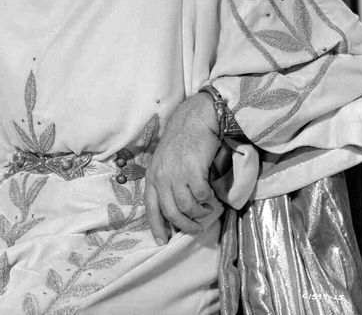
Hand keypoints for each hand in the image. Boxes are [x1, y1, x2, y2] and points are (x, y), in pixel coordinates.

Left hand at [145, 92, 219, 243]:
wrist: (194, 119)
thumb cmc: (181, 139)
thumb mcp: (164, 160)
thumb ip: (165, 180)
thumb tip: (173, 205)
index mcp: (152, 175)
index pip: (151, 207)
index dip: (156, 226)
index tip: (162, 241)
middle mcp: (161, 177)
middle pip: (171, 212)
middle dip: (185, 225)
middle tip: (196, 228)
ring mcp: (176, 174)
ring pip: (187, 208)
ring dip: (199, 213)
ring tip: (206, 209)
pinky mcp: (192, 171)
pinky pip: (201, 196)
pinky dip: (207, 199)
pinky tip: (210, 195)